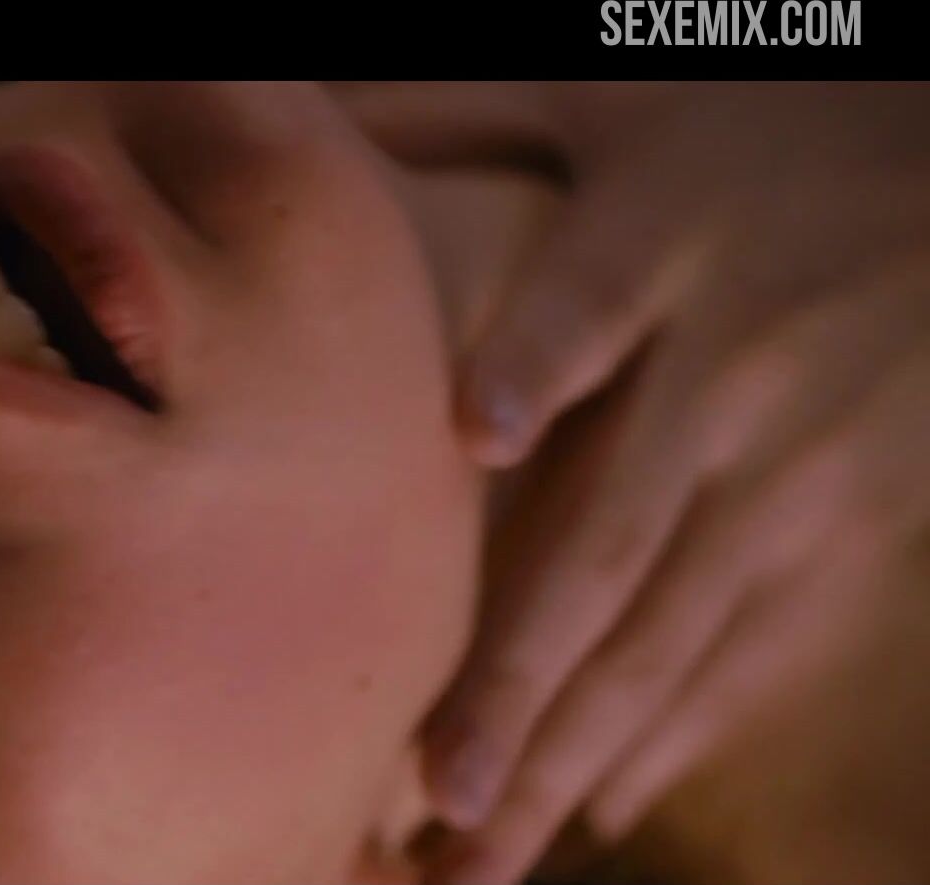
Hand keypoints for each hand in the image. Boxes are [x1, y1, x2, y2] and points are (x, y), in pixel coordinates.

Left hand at [338, 82, 929, 882]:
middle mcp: (731, 376)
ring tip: (492, 852)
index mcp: (667, 247)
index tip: (480, 430)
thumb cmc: (765, 130)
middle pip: (618, 544)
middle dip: (528, 678)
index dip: (541, 359)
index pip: (592, 304)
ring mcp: (795, 469)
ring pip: (676, 631)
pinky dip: (679, 732)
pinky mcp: (843, 524)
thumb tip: (317, 115)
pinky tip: (601, 805)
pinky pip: (752, 646)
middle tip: (442, 802)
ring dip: (581, 748)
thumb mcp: (623, 92)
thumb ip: (472, 107)